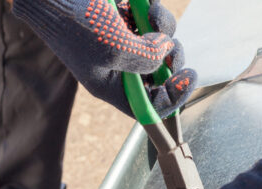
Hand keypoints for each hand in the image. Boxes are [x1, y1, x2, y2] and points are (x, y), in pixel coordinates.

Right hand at [11, 0, 195, 117]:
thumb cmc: (74, 21)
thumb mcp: (113, 48)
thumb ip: (145, 57)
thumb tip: (165, 49)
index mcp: (109, 85)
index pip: (146, 106)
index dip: (172, 97)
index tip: (187, 79)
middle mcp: (117, 67)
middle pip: (158, 76)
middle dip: (171, 61)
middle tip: (172, 46)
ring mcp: (122, 41)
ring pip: (160, 44)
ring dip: (164, 28)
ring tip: (152, 13)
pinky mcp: (124, 19)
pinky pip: (152, 21)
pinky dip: (154, 13)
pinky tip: (145, 4)